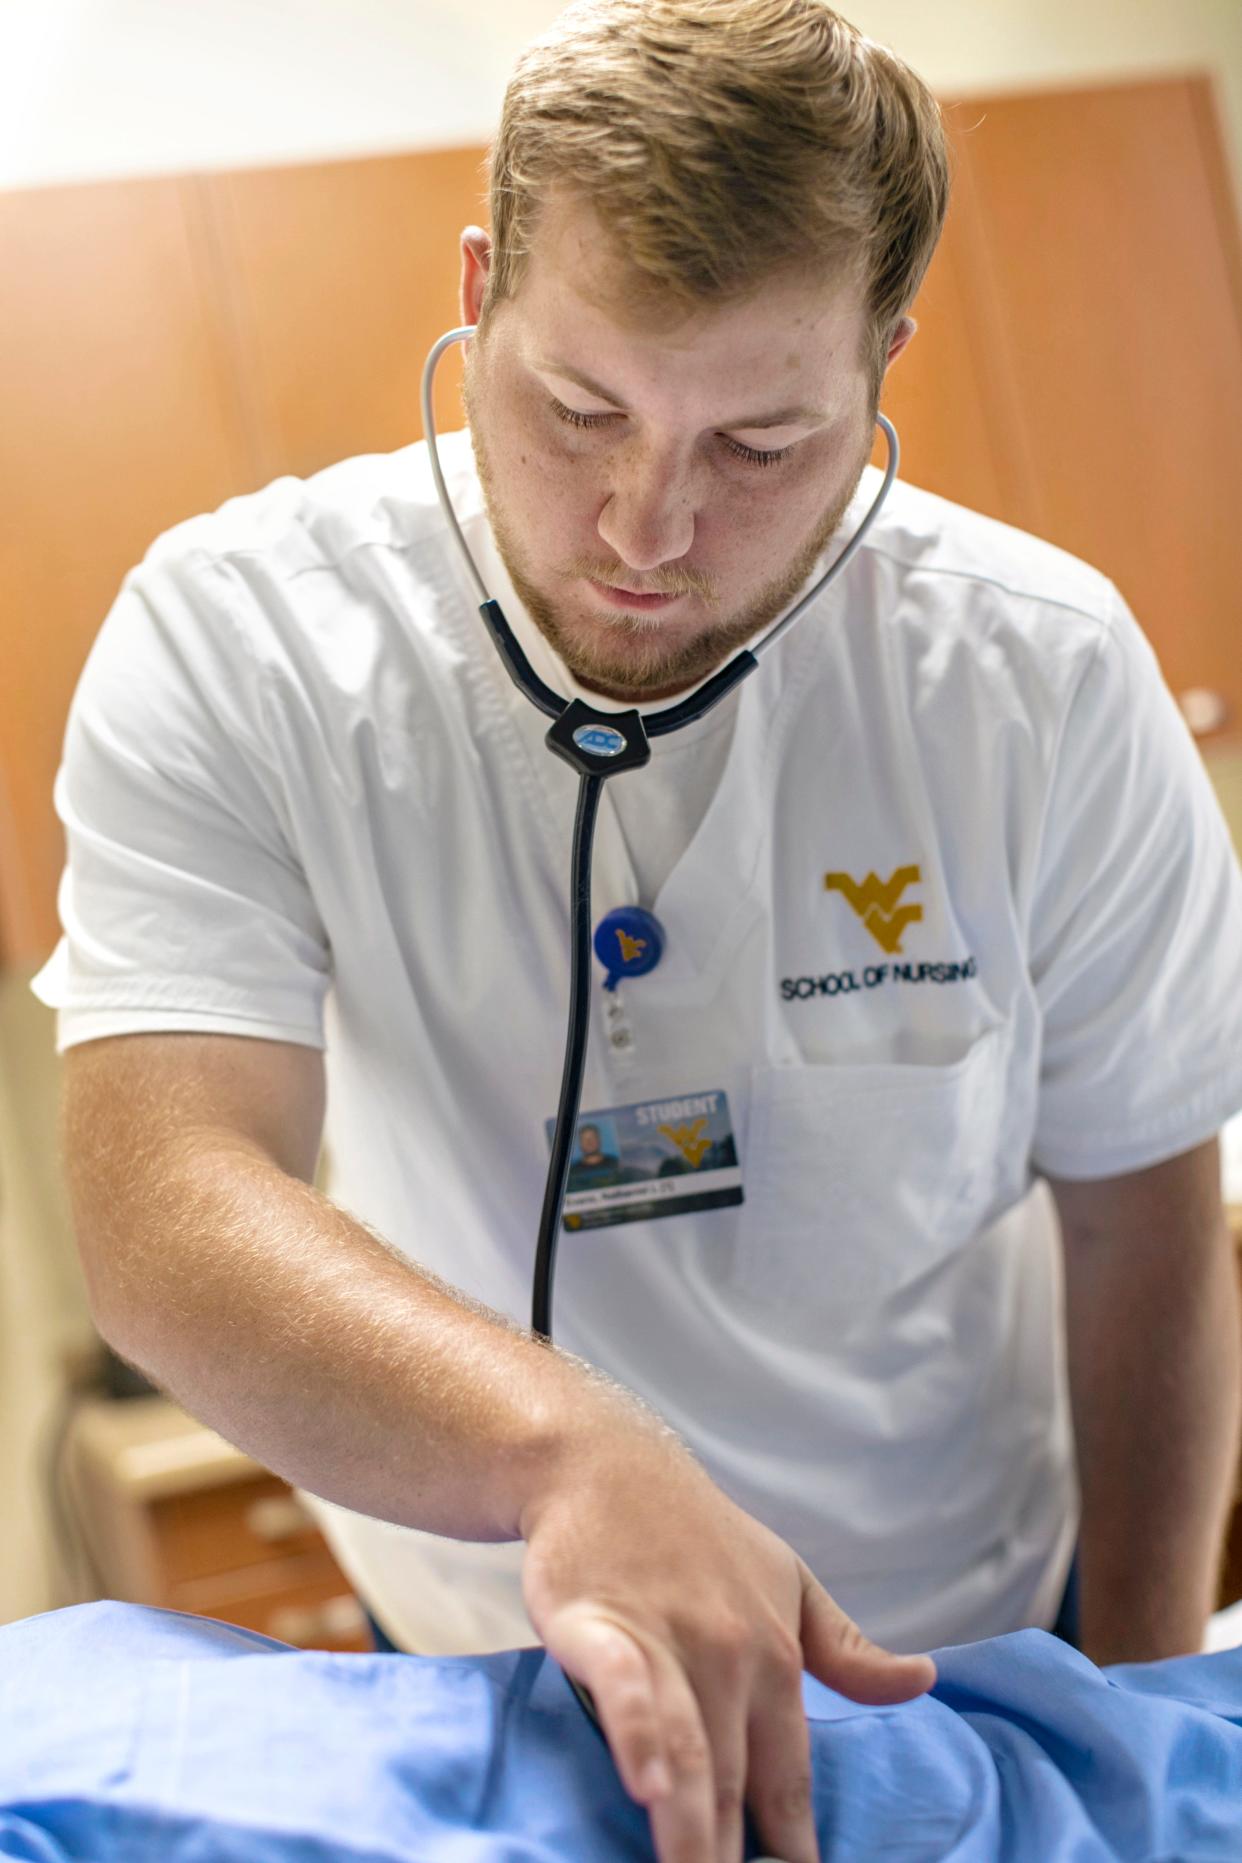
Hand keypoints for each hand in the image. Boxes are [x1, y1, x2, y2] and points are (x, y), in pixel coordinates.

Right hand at [518, 1392, 935, 1862]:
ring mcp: (665, 1638)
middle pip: (737, 1781)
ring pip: (688, 1751)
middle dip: (739, 1857)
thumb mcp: (788, 1580)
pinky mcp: (598, 1624)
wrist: (607, 1466)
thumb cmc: (698, 1534)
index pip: (790, 1776)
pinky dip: (638, 1739)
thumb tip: (925, 1682)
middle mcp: (730, 1653)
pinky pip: (625, 1691)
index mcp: (777, 1653)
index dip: (796, 1846)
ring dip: (696, 1827)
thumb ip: (848, 1648)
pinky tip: (650, 1789)